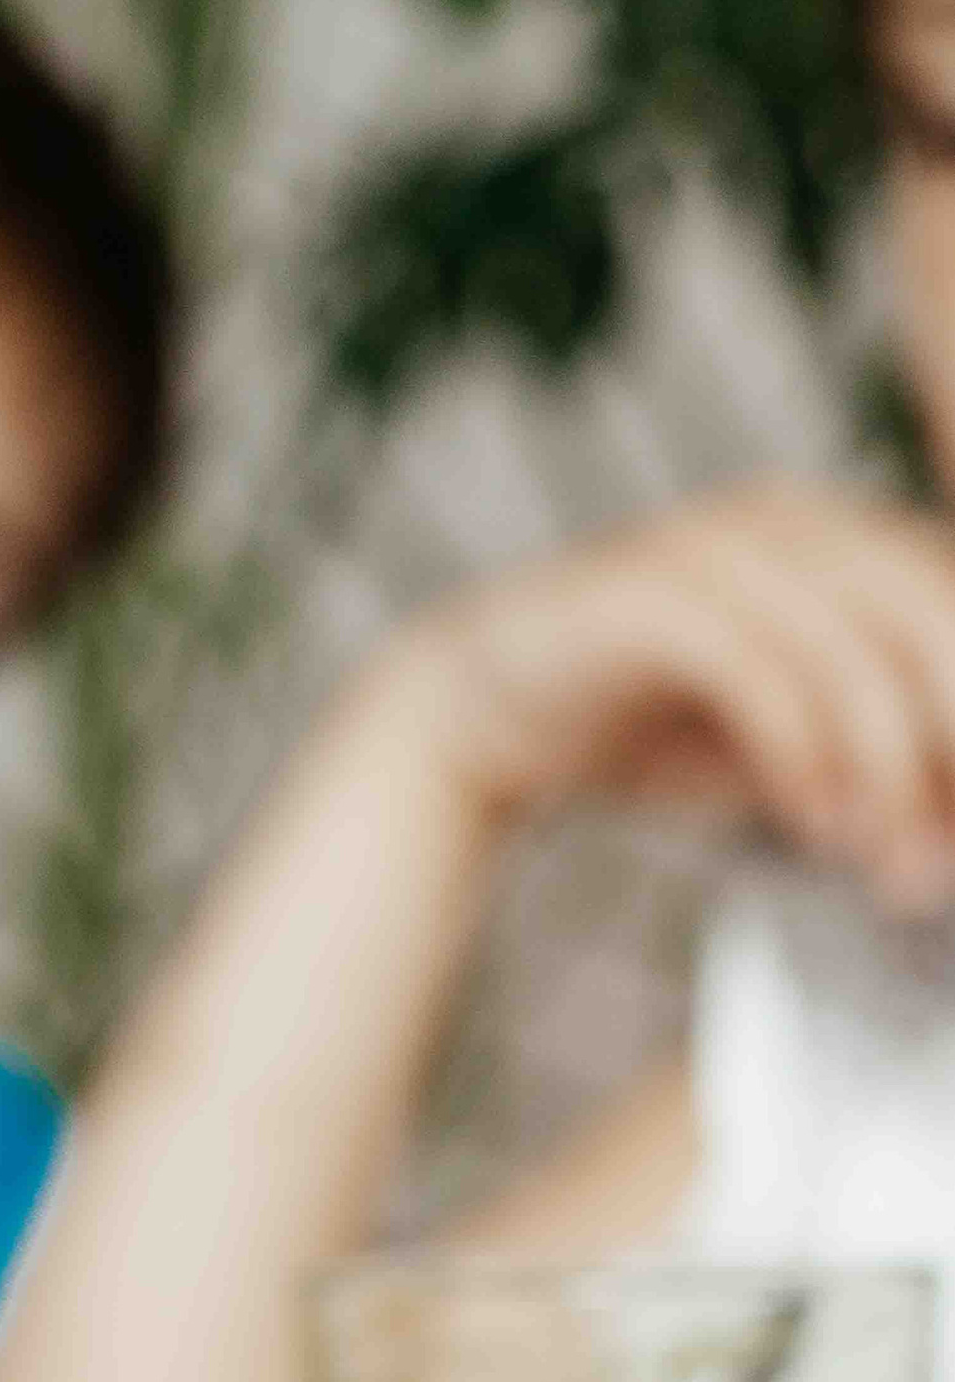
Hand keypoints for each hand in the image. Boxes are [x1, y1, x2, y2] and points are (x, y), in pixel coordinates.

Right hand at [402, 484, 954, 908]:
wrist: (474, 712)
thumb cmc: (642, 725)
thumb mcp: (792, 747)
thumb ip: (876, 764)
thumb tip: (951, 833)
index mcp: (838, 536)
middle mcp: (785, 520)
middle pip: (928, 616)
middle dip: (953, 745)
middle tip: (944, 855)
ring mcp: (709, 547)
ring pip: (849, 647)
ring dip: (884, 768)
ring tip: (883, 862)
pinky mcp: (641, 593)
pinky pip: (754, 667)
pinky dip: (799, 752)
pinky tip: (810, 823)